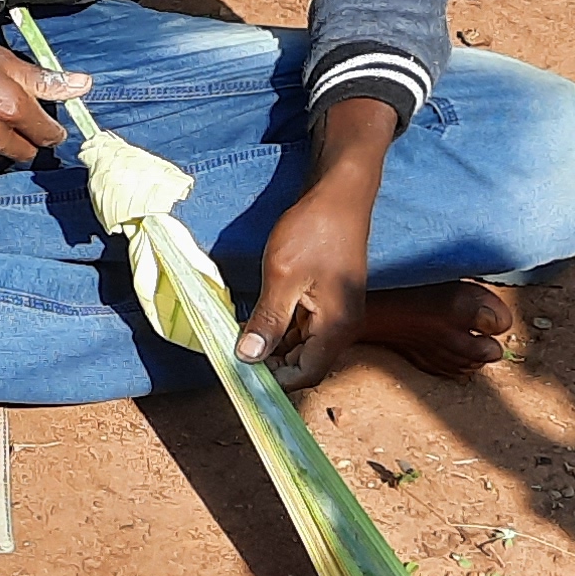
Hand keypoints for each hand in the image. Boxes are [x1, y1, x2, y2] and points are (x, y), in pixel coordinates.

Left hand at [240, 180, 376, 385]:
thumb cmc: (315, 231)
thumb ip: (268, 320)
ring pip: (302, 345)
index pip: (306, 374)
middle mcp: (343, 326)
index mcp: (337, 327)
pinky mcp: (329, 299)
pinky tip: (255, 320)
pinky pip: (303, 326)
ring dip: (272, 345)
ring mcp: (337, 312)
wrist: (340, 195)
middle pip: (304, 363)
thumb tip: (249, 358)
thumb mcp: (283, 275)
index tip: (240, 372)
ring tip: (238, 336)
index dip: (274, 380)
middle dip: (270, 363)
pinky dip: (280, 328)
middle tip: (231, 353)